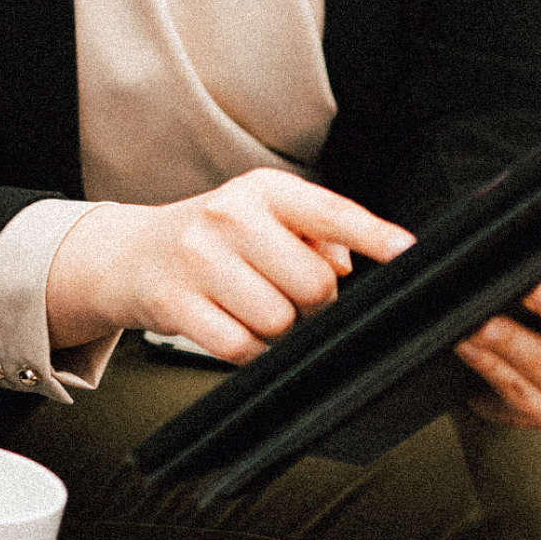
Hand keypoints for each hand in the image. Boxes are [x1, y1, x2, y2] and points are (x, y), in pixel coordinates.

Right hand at [45, 168, 414, 358]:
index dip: (375, 236)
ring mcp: (198, 259)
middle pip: (315, 286)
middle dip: (312, 304)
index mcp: (260, 190)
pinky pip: (242, 348)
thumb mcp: (261, 216)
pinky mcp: (175, 302)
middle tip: (285, 293)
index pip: (330, 212)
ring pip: (280, 322)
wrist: (130, 255)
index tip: (410, 254)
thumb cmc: (212, 238)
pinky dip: (247, 349)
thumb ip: (315, 234)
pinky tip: (231, 324)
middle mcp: (229, 216)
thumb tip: (347, 262)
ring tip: (252, 306)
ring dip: (278, 330)